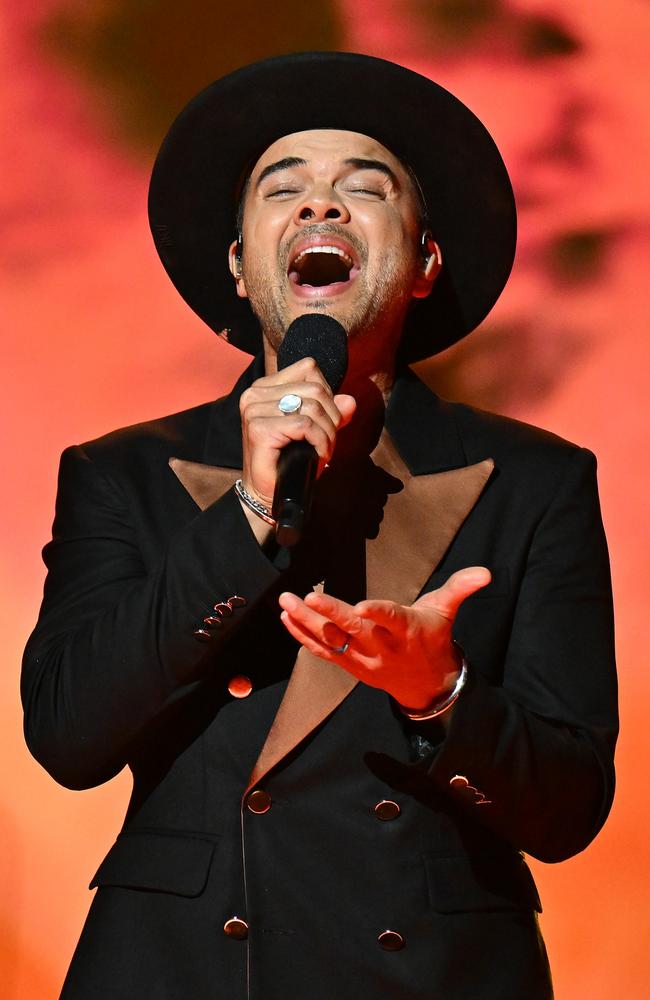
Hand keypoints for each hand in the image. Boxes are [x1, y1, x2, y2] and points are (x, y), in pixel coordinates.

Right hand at [239, 357, 356, 508]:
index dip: (327, 394)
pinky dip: (320, 441)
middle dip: (332, 417)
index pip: (309, 369)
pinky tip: (318, 455)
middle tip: (328, 441)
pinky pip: (305, 425)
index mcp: (266, 386)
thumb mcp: (316, 432)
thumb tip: (350, 401)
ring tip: (323, 449)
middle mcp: (255, 393)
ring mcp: (254, 410)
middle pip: (315, 388)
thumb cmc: (290, 461)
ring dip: (327, 432)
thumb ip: (332, 413)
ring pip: (312, 406)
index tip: (326, 421)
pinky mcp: (259, 429)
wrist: (269, 493)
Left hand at [279, 567, 490, 709]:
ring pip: (331, 642)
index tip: (361, 605)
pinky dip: (302, 637)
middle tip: (306, 596)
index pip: (391, 619)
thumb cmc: (433, 638)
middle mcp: (382, 647)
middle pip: (353, 630)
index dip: (377, 613)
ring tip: (285, 603)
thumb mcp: (447, 611)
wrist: (427, 685)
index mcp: (406, 629)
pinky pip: (322, 652)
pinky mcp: (349, 666)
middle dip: (328, 614)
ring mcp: (363, 659)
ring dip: (306, 623)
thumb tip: (486, 572)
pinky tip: (286, 619)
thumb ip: (460, 588)